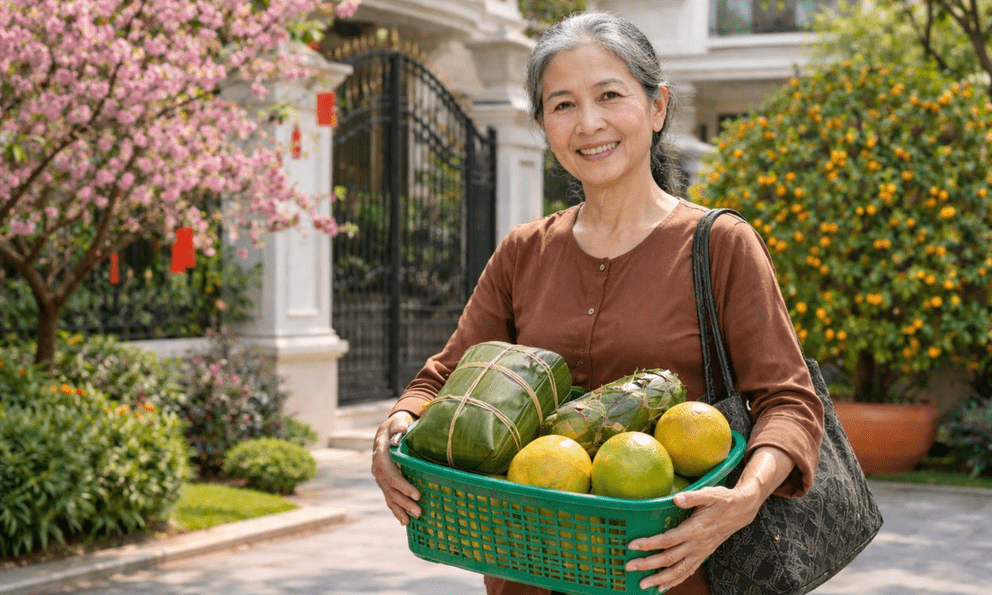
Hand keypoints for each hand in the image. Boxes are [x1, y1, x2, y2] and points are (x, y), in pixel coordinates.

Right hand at [371, 411, 420, 525]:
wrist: (387, 431)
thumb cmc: (396, 426)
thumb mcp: (397, 422)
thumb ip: (398, 426)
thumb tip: (401, 431)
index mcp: (381, 454)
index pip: (390, 473)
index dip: (402, 485)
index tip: (417, 494)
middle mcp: (378, 468)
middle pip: (390, 488)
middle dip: (404, 501)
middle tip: (419, 511)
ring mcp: (380, 477)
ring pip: (389, 496)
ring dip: (401, 509)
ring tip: (415, 518)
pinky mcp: (384, 482)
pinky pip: (389, 498)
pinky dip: (396, 510)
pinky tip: (405, 521)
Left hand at [624, 446, 792, 591]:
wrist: (742, 511)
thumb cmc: (723, 500)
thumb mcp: (710, 494)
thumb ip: (693, 497)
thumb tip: (676, 499)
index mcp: (695, 529)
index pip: (668, 540)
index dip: (650, 543)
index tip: (632, 545)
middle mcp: (697, 544)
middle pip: (669, 558)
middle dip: (648, 564)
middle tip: (629, 567)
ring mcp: (700, 552)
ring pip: (678, 570)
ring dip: (660, 579)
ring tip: (643, 585)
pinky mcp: (703, 555)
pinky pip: (687, 572)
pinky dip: (675, 581)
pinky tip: (663, 587)